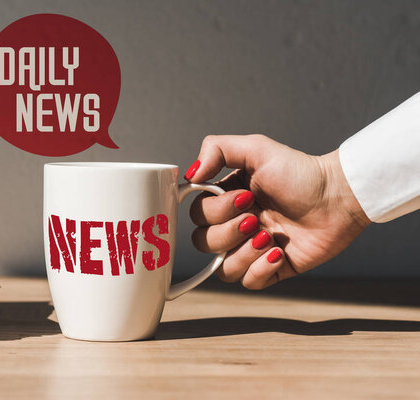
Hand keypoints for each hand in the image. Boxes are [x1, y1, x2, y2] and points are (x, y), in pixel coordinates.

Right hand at [186, 134, 370, 288]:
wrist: (339, 198)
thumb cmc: (300, 172)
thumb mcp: (256, 149)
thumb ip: (216, 149)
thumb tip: (191, 174)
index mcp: (226, 200)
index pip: (197, 215)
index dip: (216, 211)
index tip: (246, 197)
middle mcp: (234, 226)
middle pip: (203, 243)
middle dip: (229, 232)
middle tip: (257, 217)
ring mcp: (251, 250)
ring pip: (222, 268)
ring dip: (243, 253)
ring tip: (268, 237)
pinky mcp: (271, 269)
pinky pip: (248, 283)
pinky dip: (260, 269)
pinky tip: (278, 251)